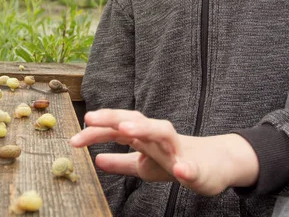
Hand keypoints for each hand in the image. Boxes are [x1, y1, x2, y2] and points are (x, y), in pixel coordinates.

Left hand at [70, 109, 258, 195]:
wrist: (215, 165)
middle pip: (135, 119)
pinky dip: (186, 167)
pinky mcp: (197, 166)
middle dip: (112, 117)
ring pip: (161, 132)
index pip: (117, 129)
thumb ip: (121, 162)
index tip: (73, 140)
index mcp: (144, 137)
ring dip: (144, 128)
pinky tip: (180, 170)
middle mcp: (158, 137)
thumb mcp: (143, 165)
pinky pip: (191, 166)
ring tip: (125, 129)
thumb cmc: (175, 161)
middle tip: (91, 118)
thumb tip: (96, 160)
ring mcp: (178, 149)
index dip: (95, 132)